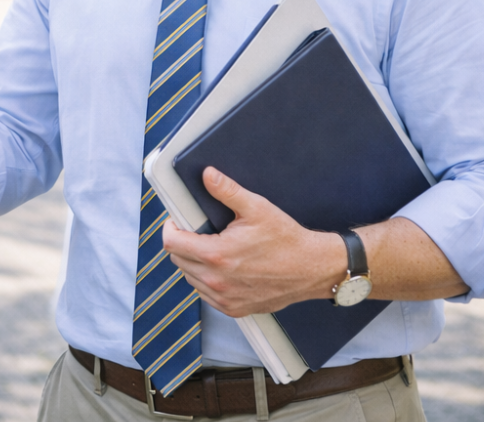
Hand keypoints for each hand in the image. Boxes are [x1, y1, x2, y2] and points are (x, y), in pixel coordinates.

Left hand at [161, 167, 342, 316]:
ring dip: (193, 263)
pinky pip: (205, 294)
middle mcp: (217, 281)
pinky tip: (222, 268)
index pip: (171, 243)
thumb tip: (207, 175)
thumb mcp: (257, 208)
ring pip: (190, 278)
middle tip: (198, 232)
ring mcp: (224, 298)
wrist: (313, 269)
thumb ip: (227, 191)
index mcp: (217, 255)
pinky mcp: (234, 309)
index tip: (178, 221)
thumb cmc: (287, 240)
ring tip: (212, 249)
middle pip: (178, 260)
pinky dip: (207, 281)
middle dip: (182, 243)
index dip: (170, 228)